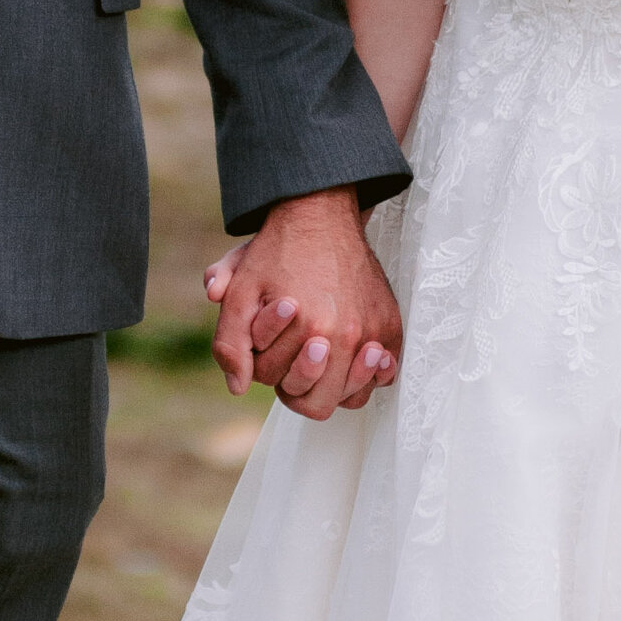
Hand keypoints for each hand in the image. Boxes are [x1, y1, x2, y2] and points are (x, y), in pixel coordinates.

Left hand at [206, 191, 401, 418]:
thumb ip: (230, 344)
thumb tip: (237, 387)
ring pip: (355, 395)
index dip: (274, 376)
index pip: (288, 391)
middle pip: (322, 404)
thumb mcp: (239, 294)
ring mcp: (374, 331)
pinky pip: (385, 374)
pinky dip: (368, 373)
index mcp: (312, 332)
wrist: (320, 216)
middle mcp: (348, 336)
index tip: (274, 348)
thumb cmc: (275, 255)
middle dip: (302, 386)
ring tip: (323, 358)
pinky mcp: (391, 324)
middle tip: (296, 357)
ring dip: (336, 385)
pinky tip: (353, 355)